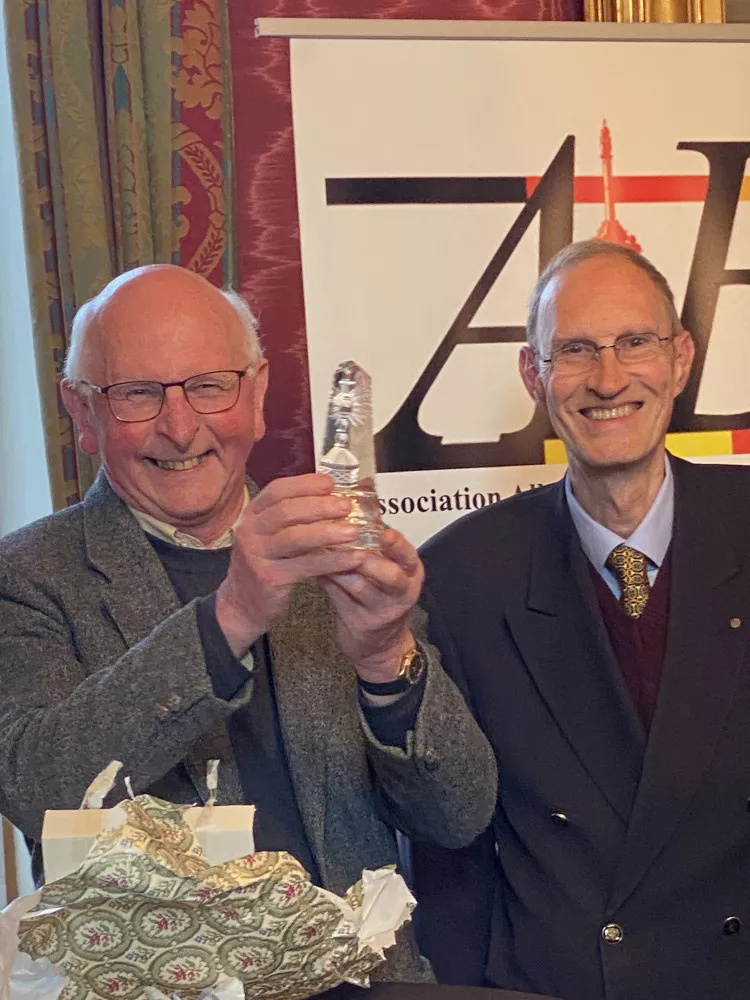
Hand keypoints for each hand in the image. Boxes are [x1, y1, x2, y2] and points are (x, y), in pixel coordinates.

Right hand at [215, 474, 365, 654]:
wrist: (242, 604)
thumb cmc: (266, 565)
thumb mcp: (270, 536)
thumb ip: (292, 518)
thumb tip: (332, 497)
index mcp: (252, 515)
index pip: (276, 490)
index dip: (305, 484)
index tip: (330, 483)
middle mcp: (250, 532)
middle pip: (286, 511)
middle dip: (320, 506)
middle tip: (347, 506)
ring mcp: (257, 555)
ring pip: (296, 538)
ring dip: (328, 532)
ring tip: (354, 531)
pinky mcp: (270, 578)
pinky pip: (307, 565)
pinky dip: (333, 560)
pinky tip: (353, 558)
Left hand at [319, 527, 424, 681]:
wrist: (377, 643)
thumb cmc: (376, 595)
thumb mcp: (381, 569)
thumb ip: (368, 543)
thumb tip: (344, 512)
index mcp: (410, 570)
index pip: (407, 553)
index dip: (396, 543)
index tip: (384, 532)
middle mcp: (403, 590)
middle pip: (391, 573)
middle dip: (368, 557)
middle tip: (348, 542)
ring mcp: (385, 609)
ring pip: (362, 586)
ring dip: (341, 567)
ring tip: (323, 551)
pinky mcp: (365, 623)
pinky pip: (343, 598)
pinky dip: (330, 582)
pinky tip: (317, 570)